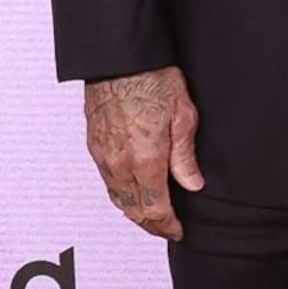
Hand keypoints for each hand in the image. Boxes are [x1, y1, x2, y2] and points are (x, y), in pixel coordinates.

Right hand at [85, 66, 203, 239]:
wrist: (119, 58)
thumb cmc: (151, 79)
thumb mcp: (183, 117)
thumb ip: (185, 157)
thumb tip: (193, 184)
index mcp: (145, 159)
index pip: (155, 209)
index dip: (167, 225)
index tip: (177, 230)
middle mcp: (120, 163)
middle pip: (133, 210)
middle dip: (151, 224)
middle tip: (166, 227)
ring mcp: (103, 155)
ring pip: (117, 198)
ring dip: (134, 211)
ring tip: (152, 214)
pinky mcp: (94, 145)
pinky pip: (107, 181)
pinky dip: (121, 193)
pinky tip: (133, 190)